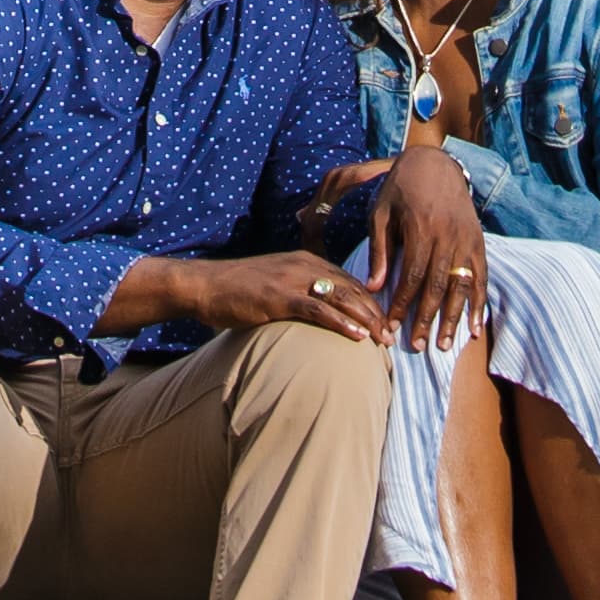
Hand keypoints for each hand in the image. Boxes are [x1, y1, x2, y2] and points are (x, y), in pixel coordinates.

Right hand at [147, 247, 392, 345]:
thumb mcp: (276, 284)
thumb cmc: (240, 290)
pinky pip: (318, 310)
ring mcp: (292, 280)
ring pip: (341, 297)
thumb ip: (300, 292)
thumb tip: (321, 313)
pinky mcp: (280, 297)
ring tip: (384, 339)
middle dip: (376, 312)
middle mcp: (304, 265)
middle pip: (352, 287)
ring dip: (367, 319)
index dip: (371, 302)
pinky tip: (357, 337)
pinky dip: (341, 323)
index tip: (387, 322)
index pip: (349, 280)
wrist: (206, 286)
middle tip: (393, 335)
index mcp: (306, 260)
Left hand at [364, 142, 487, 350]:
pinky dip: (479, 303)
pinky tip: (474, 327)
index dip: (403, 303)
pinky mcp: (478, 241)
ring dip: (453, 317)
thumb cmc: (401, 187)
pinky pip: (480, 276)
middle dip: (426, 319)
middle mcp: (447, 235)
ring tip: (445, 344)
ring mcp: (466, 239)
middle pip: (438, 286)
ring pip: (461, 285)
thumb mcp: (382, 211)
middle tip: (417, 346)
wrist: (435, 162)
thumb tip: (373, 287)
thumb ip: (380, 249)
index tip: (393, 326)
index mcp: (421, 227)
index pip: (412, 275)